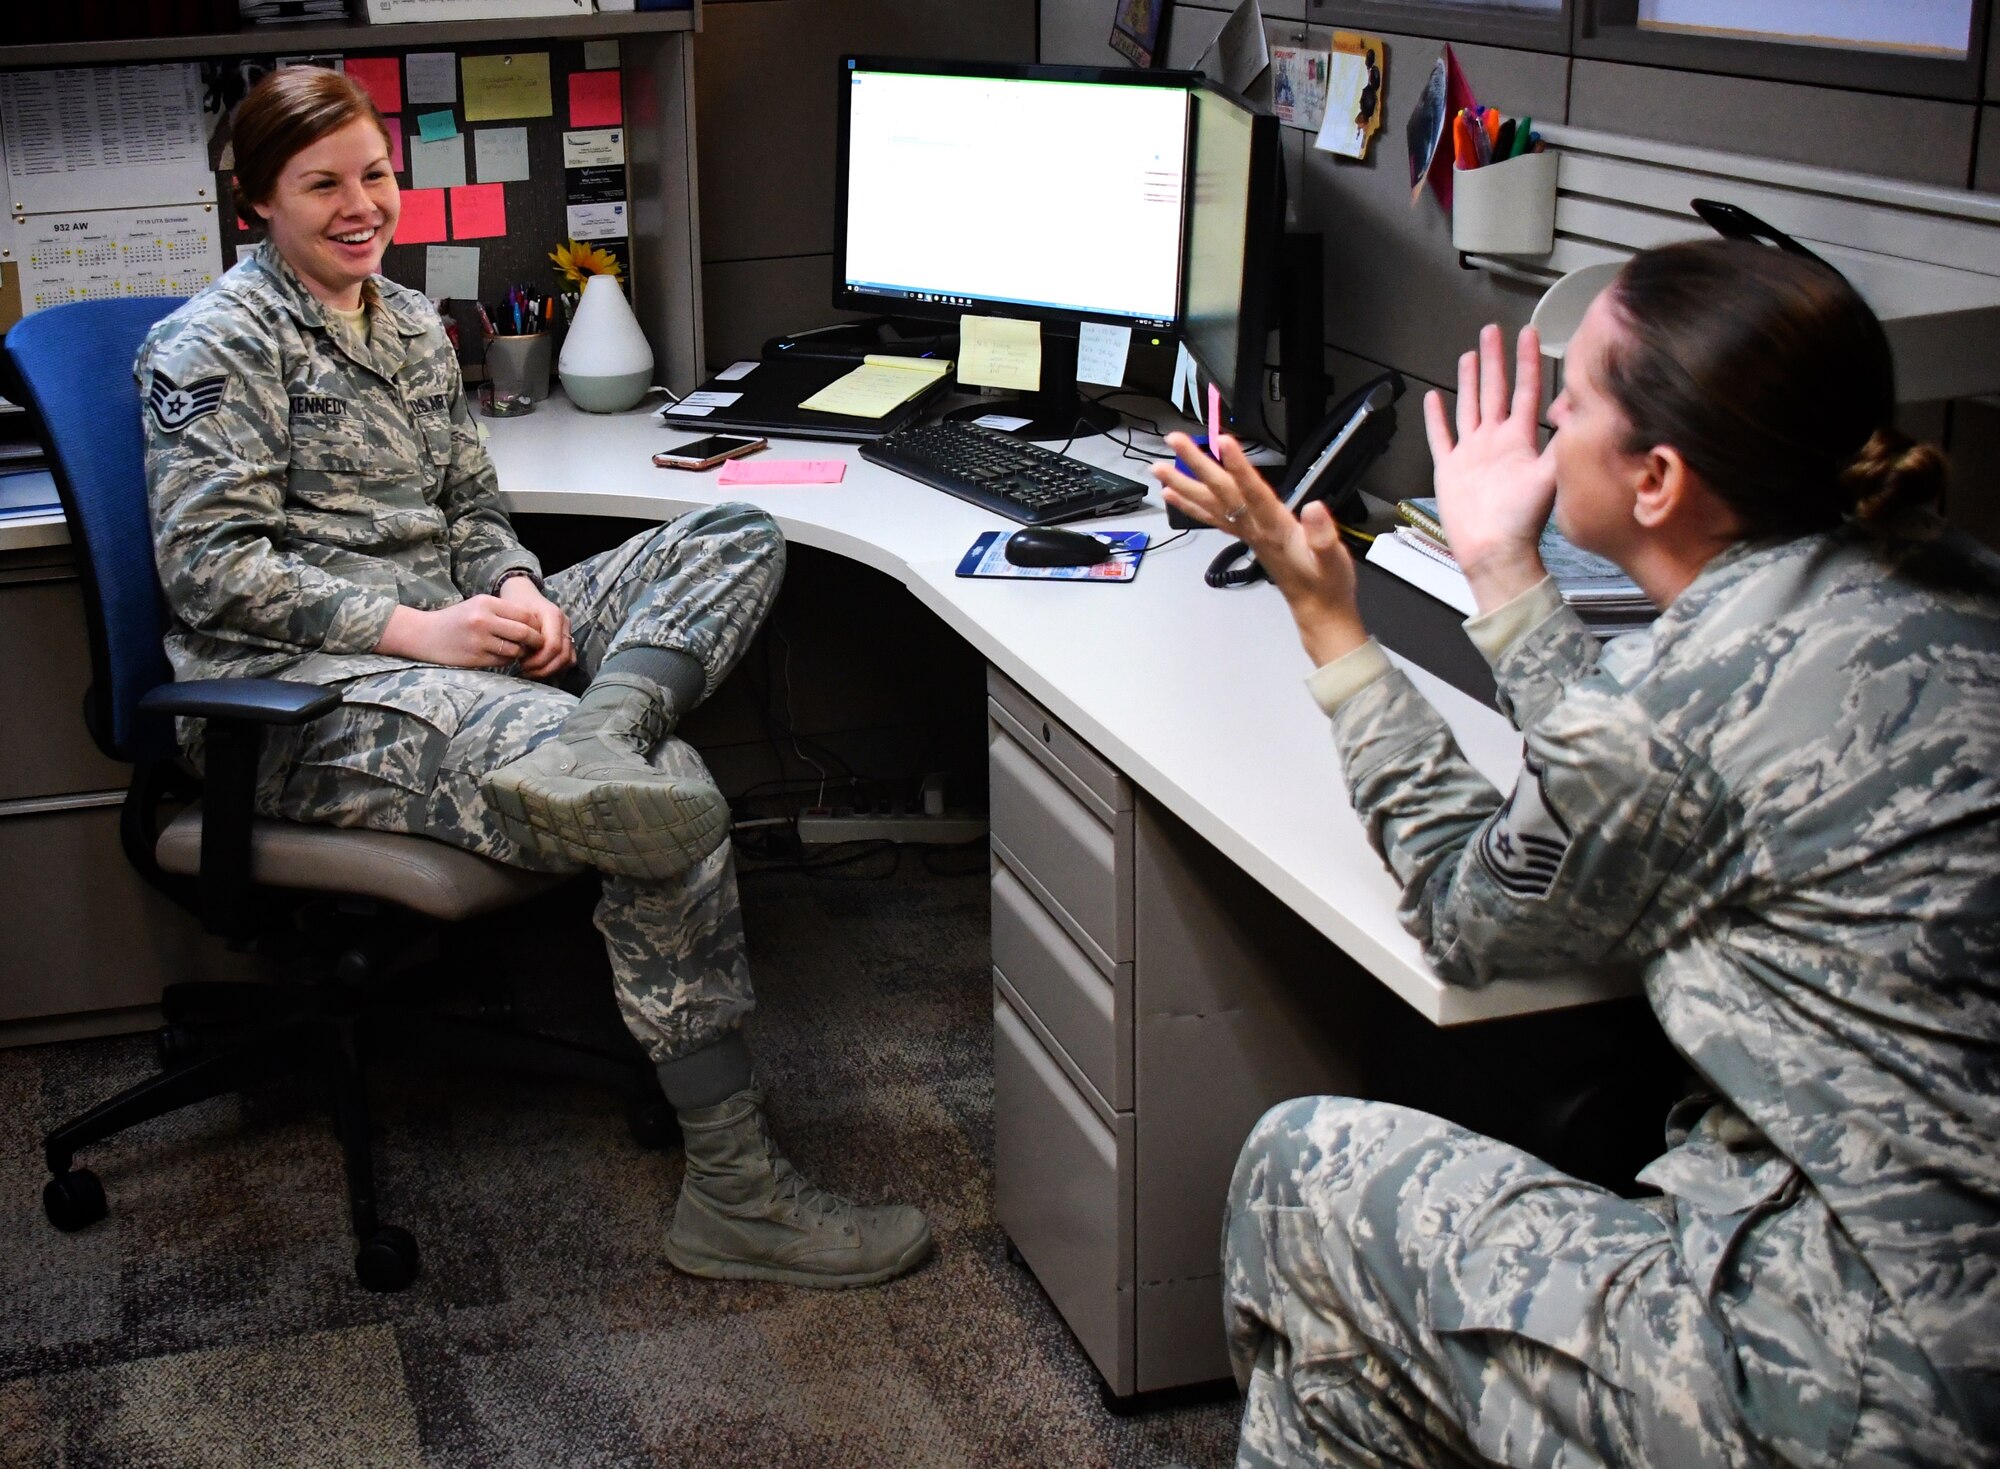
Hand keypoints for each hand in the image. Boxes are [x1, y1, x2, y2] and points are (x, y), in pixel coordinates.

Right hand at [375, 595, 545, 669]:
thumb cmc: (456, 619)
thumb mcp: (478, 606)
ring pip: (515, 650)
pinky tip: (501, 657)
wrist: (423, 634)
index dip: (536, 625)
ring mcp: (479, 640)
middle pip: (524, 633)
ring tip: (518, 651)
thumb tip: (536, 624)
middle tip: (537, 645)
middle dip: (535, 641)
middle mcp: (483, 620)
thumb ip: (504, 612)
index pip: (525, 615)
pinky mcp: (475, 657)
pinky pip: (502, 661)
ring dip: (520, 653)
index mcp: (486, 603)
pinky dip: (507, 661)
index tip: (538, 630)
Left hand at [496, 575, 574, 680]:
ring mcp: (568, 630)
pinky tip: (541, 667)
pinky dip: (557, 667)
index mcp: (553, 615)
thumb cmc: (515, 603)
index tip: (522, 663)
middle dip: (544, 668)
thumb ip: (521, 635)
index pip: (553, 645)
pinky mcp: (568, 637)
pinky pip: (569, 658)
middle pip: (562, 655)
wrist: (523, 593)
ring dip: (551, 669)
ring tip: (532, 670)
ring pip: (568, 659)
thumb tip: (522, 656)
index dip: (538, 660)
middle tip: (526, 670)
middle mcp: (564, 622)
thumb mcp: (514, 615)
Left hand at [1153, 431, 1368, 666]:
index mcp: (1276, 529)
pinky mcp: (1246, 536)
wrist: (1317, 608)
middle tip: (1175, 440)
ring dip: (1184, 484)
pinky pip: (1212, 517)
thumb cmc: (1327, 583)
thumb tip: (1314, 508)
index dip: (1238, 467)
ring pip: (1210, 504)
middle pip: (1222, 492)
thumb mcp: (1334, 561)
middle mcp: (1254, 528)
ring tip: (1159, 467)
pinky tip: (1173, 494)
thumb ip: (1323, 536)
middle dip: (1198, 465)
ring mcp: (1246, 533)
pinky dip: (1191, 505)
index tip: (1223, 441)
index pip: (1253, 492)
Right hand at [1423, 324, 1555, 610]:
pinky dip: (1436, 418)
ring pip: (1469, 407)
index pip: (1525, 390)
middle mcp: (1496, 442)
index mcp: (1519, 441)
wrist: (1495, 552)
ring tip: (1469, 355)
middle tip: (1492, 331)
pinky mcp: (1450, 469)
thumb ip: (1563, 440)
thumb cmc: (1524, 522)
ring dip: (1469, 381)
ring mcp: (1472, 454)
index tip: (1529, 333)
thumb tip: (1574, 405)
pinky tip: (1435, 399)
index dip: (1528, 361)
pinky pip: (1441, 437)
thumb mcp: (1550, 475)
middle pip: (1494, 390)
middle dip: (1494, 359)